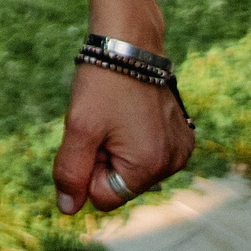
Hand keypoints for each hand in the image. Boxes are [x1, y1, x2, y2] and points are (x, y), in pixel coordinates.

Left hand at [53, 62, 194, 213]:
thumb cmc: (103, 82)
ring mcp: (180, 149)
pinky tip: (131, 112)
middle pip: (120, 183)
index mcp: (150, 166)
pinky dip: (133, 138)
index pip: (104, 196)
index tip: (91, 135)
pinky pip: (147, 152)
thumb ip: (71, 172)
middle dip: (102, 158)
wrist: (129, 42)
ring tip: (116, 114)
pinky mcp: (182, 135)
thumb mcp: (79, 127)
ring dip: (116, 147)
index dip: (87, 168)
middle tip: (101, 121)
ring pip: (132, 167)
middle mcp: (173, 163)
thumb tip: (68, 208)